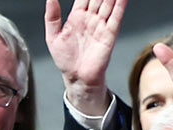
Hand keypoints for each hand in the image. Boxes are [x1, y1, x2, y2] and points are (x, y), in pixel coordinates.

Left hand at [46, 0, 125, 115]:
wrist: (77, 79)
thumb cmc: (65, 60)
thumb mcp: (53, 37)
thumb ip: (52, 16)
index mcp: (77, 16)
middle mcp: (91, 18)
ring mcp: (101, 25)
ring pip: (109, 3)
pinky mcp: (109, 34)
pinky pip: (116, 16)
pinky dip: (121, 5)